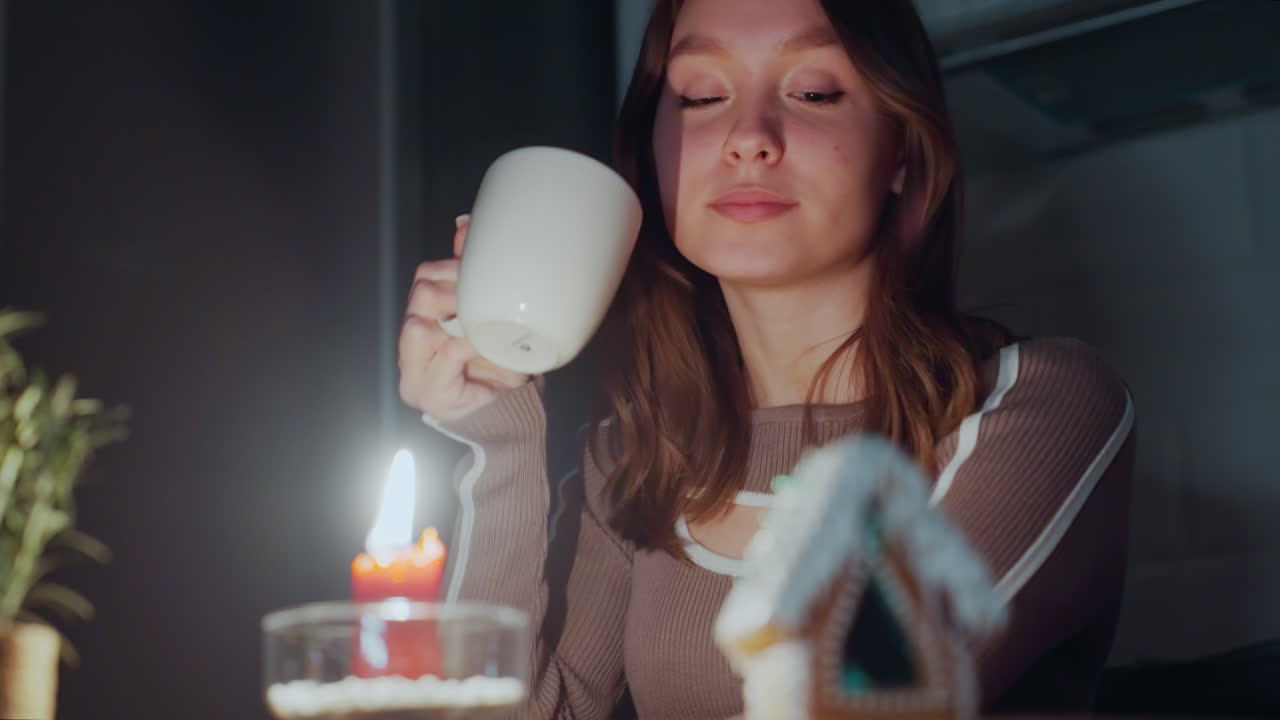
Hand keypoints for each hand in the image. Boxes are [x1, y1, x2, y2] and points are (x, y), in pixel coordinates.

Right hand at [398, 215, 532, 420]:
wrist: (505, 412)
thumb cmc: (494, 363)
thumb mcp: (486, 315)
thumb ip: (470, 274)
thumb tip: (466, 225)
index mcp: (423, 317)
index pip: (425, 277)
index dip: (454, 269)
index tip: (482, 275)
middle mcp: (411, 344)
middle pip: (420, 294)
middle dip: (456, 291)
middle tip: (485, 300)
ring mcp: (414, 371)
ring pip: (417, 324)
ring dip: (458, 319)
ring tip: (485, 325)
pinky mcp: (428, 393)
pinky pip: (443, 355)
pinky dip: (466, 346)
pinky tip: (485, 345)